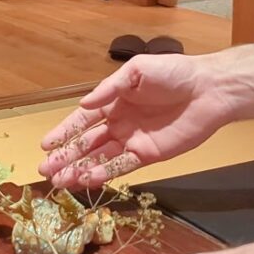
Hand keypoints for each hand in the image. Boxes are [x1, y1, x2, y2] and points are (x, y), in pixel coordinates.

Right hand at [38, 44, 253, 187]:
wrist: (210, 89)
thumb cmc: (174, 73)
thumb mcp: (137, 71)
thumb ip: (109, 88)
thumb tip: (82, 104)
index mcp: (113, 101)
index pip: (82, 120)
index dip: (63, 133)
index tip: (45, 146)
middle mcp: (118, 123)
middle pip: (86, 143)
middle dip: (65, 157)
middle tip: (44, 171)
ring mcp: (133, 140)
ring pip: (100, 158)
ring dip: (79, 170)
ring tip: (59, 182)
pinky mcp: (149, 154)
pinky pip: (122, 166)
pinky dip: (105, 173)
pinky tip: (88, 180)